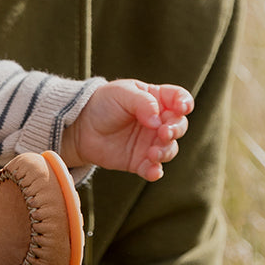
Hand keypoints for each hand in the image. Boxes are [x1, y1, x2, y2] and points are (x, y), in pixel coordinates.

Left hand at [61, 80, 192, 179]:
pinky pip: (153, 169)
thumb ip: (142, 102)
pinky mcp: (140, 161)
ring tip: (152, 152)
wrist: (80, 126)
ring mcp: (151, 142)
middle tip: (163, 132)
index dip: (184, 102)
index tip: (181, 108)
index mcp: (156, 99)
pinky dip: (155, 171)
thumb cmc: (102, 103)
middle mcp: (158, 122)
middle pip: (179, 125)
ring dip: (165, 151)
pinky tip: (152, 171)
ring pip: (170, 149)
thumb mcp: (121, 93)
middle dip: (176, 129)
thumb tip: (158, 121)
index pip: (179, 99)